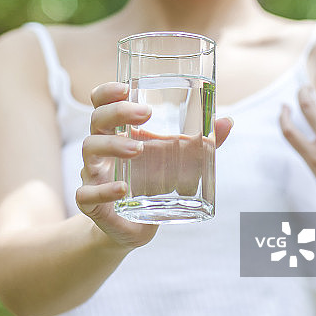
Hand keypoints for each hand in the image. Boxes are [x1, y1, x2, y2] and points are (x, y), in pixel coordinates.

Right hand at [76, 82, 232, 248]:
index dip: (107, 92)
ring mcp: (93, 175)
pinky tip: (123, 189)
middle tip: (146, 114)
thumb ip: (200, 143)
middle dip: (118, 112)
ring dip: (113, 145)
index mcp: (117, 132)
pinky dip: (104, 190)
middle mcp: (101, 150)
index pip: (101, 103)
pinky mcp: (92, 204)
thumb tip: (227, 121)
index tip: (125, 87)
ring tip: (139, 149)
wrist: (131, 228)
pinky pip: (87, 194)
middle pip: (97, 120)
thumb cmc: (151, 184)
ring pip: (90, 149)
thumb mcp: (175, 161)